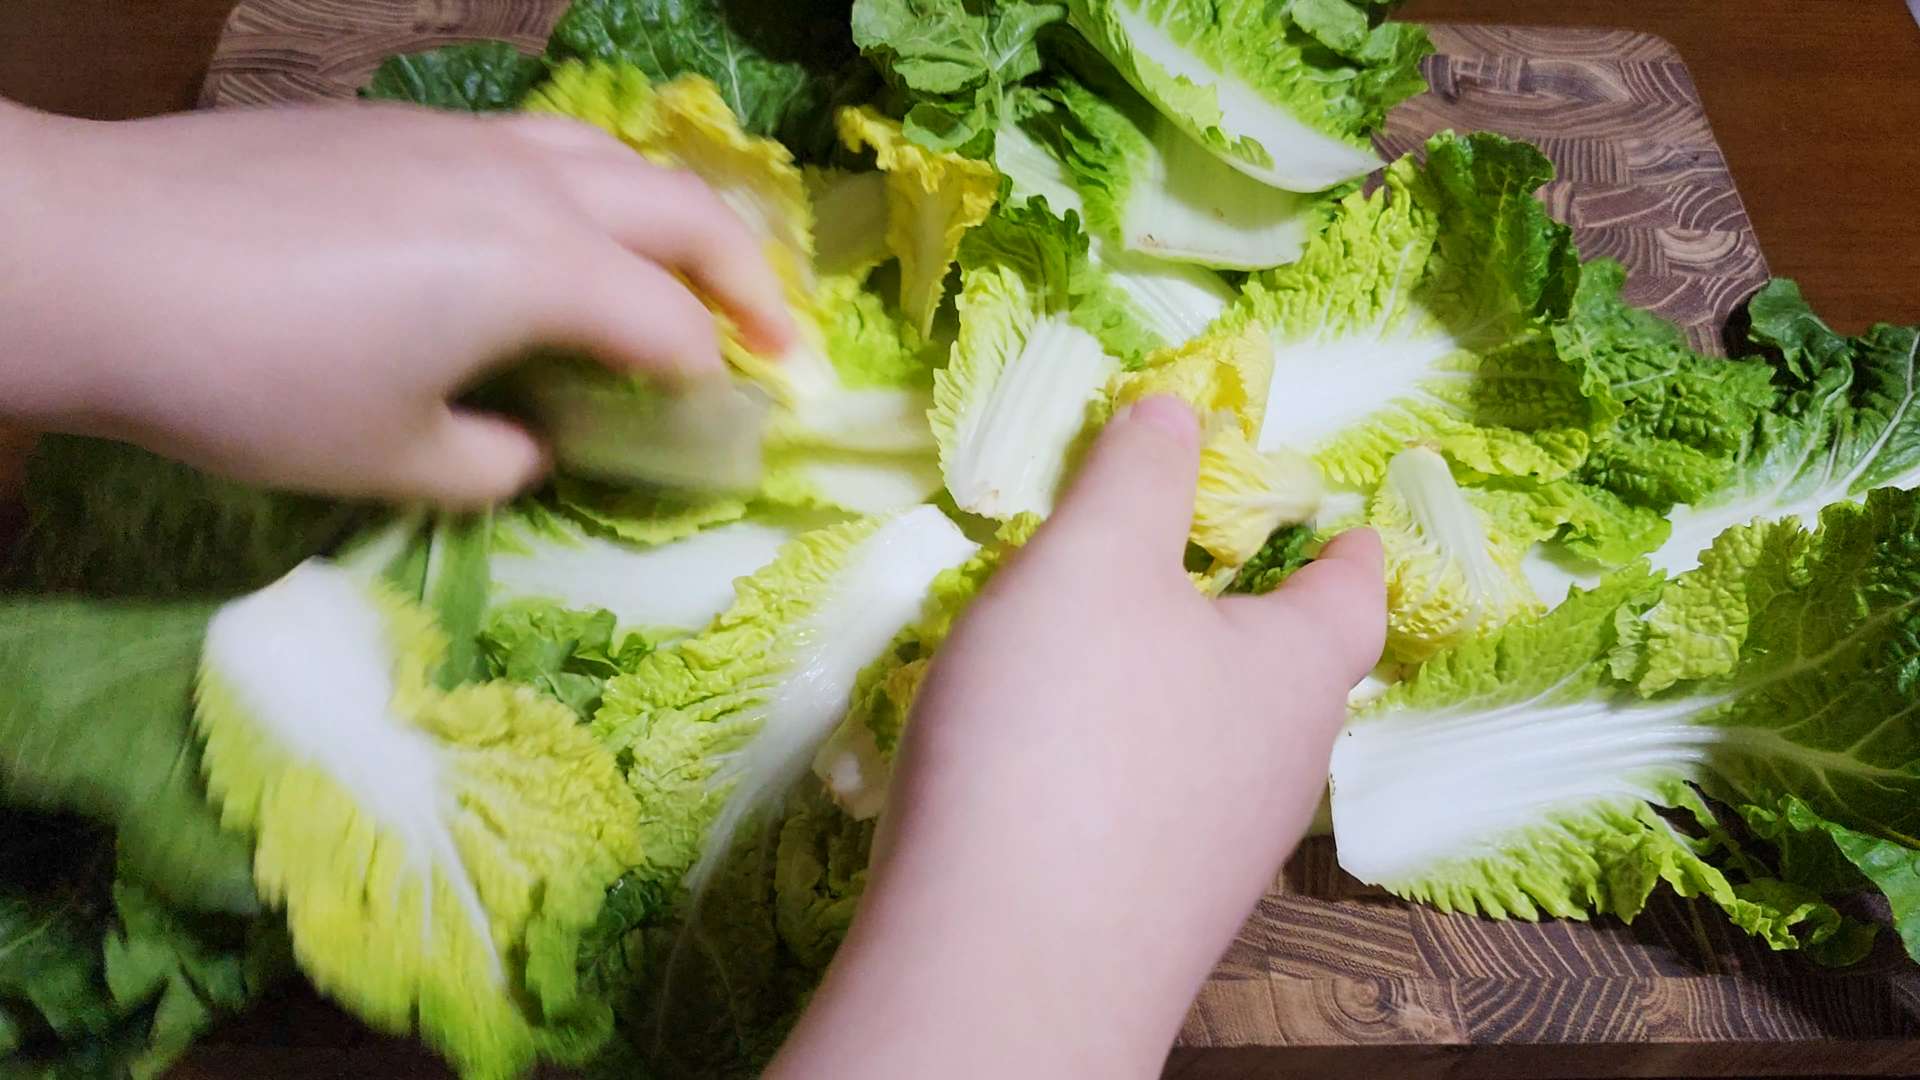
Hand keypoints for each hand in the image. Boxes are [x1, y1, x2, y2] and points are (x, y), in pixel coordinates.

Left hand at [0, 99, 792, 505]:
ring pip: (611, 154)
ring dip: (671, 212)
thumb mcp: (389, 457)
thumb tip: (534, 445)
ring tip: (685, 263)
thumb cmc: (253, 378)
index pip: (671, 325)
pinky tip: (555, 228)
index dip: (717, 384)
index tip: (738, 430)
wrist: (95, 255)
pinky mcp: (400, 124)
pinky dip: (589, 186)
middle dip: (746, 277)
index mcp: (541, 270)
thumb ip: (496, 461)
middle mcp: (525, 185)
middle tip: (776, 336)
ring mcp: (461, 138)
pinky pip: (537, 142)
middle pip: (680, 211)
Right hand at [769, 397, 1386, 1078]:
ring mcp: (1219, 861)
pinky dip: (1127, 770)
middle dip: (1258, 623)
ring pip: (1224, 752)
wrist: (1003, 965)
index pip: (1352, 595)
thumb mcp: (1094, 559)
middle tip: (1206, 575)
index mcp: (1295, 673)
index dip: (1350, 546)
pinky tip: (1057, 769)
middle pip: (1291, 679)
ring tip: (1113, 659)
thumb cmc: (1067, 731)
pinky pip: (1156, 814)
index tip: (1352, 520)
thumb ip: (1136, 474)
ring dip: (1184, 698)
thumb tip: (1181, 411)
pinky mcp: (1148, 918)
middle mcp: (1279, 773)